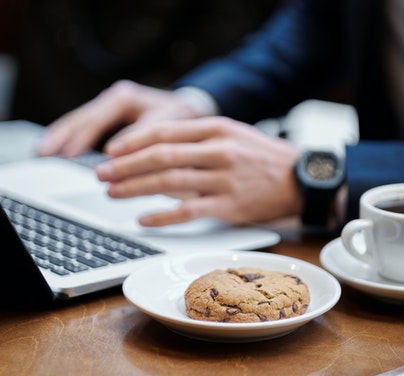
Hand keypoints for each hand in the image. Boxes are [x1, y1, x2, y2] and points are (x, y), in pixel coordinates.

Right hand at [37, 80, 199, 157]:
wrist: (188, 108)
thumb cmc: (181, 119)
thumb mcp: (167, 126)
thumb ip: (143, 140)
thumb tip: (114, 156)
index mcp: (126, 98)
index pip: (98, 120)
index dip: (83, 139)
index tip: (70, 155)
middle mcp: (113, 98)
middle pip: (80, 117)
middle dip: (62, 137)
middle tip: (45, 154)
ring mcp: (107, 105)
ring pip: (77, 120)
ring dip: (58, 137)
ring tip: (41, 153)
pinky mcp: (106, 116)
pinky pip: (81, 126)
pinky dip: (66, 137)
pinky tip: (53, 149)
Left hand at [96, 116, 302, 225]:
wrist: (301, 179)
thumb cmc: (261, 157)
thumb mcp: (232, 134)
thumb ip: (197, 138)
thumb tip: (155, 149)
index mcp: (216, 129)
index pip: (165, 131)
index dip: (133, 142)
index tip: (111, 150)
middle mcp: (219, 151)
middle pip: (162, 156)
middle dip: (126, 165)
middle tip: (102, 174)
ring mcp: (224, 179)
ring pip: (170, 183)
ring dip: (136, 188)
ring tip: (114, 193)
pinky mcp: (230, 206)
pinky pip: (189, 212)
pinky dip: (163, 216)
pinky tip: (144, 219)